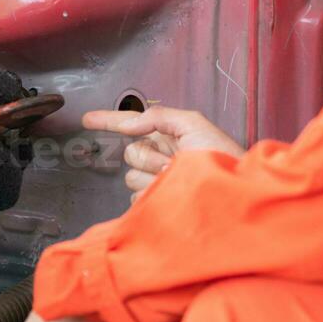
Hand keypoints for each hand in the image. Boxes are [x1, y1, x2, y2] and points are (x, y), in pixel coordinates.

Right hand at [84, 106, 242, 200]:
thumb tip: (131, 123)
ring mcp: (157, 182)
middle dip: (150, 157)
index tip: (88, 119)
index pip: (131, 125)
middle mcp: (160, 157)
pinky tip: (171, 195)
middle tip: (174, 163)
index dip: (108, 121)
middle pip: (131, 154)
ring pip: (133, 177)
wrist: (234, 192)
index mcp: (167, 136)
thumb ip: (159, 116)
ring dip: (154, 178)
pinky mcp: (155, 204)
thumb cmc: (223, 157)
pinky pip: (137, 197)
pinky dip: (153, 195)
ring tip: (179, 181)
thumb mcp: (194, 125)